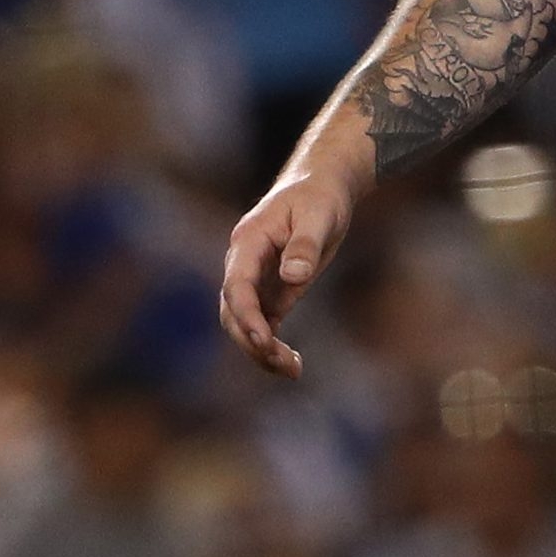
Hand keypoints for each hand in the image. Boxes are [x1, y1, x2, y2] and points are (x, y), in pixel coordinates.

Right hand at [220, 169, 360, 378]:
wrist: (322, 186)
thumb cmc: (319, 196)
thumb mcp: (319, 215)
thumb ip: (305, 245)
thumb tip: (293, 276)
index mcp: (248, 242)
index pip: (237, 286)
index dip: (247, 316)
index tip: (264, 340)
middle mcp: (243, 264)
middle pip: (233, 312)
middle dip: (253, 341)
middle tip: (284, 364)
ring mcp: (255, 279)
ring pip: (245, 323)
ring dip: (261, 350)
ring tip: (292, 370)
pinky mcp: (271, 290)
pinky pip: (264, 323)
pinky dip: (272, 345)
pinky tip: (292, 364)